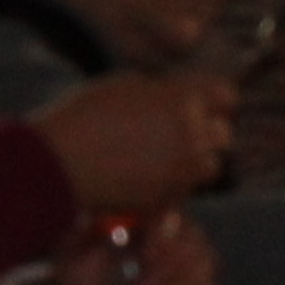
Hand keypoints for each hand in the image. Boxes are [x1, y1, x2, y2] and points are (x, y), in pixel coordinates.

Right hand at [29, 71, 233, 215]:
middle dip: (207, 133)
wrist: (58, 164)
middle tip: (179, 134)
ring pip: (209, 165)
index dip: (216, 100)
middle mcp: (191, 134)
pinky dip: (174, 183)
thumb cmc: (84, 117)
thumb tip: (179, 96)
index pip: (226, 96)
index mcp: (182, 99)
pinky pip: (185, 189)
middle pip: (223, 134)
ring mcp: (182, 170)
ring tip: (163, 157)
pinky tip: (146, 175)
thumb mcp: (124, 85)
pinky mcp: (168, 199)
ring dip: (194, 161)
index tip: (207, 105)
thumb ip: (162, 91)